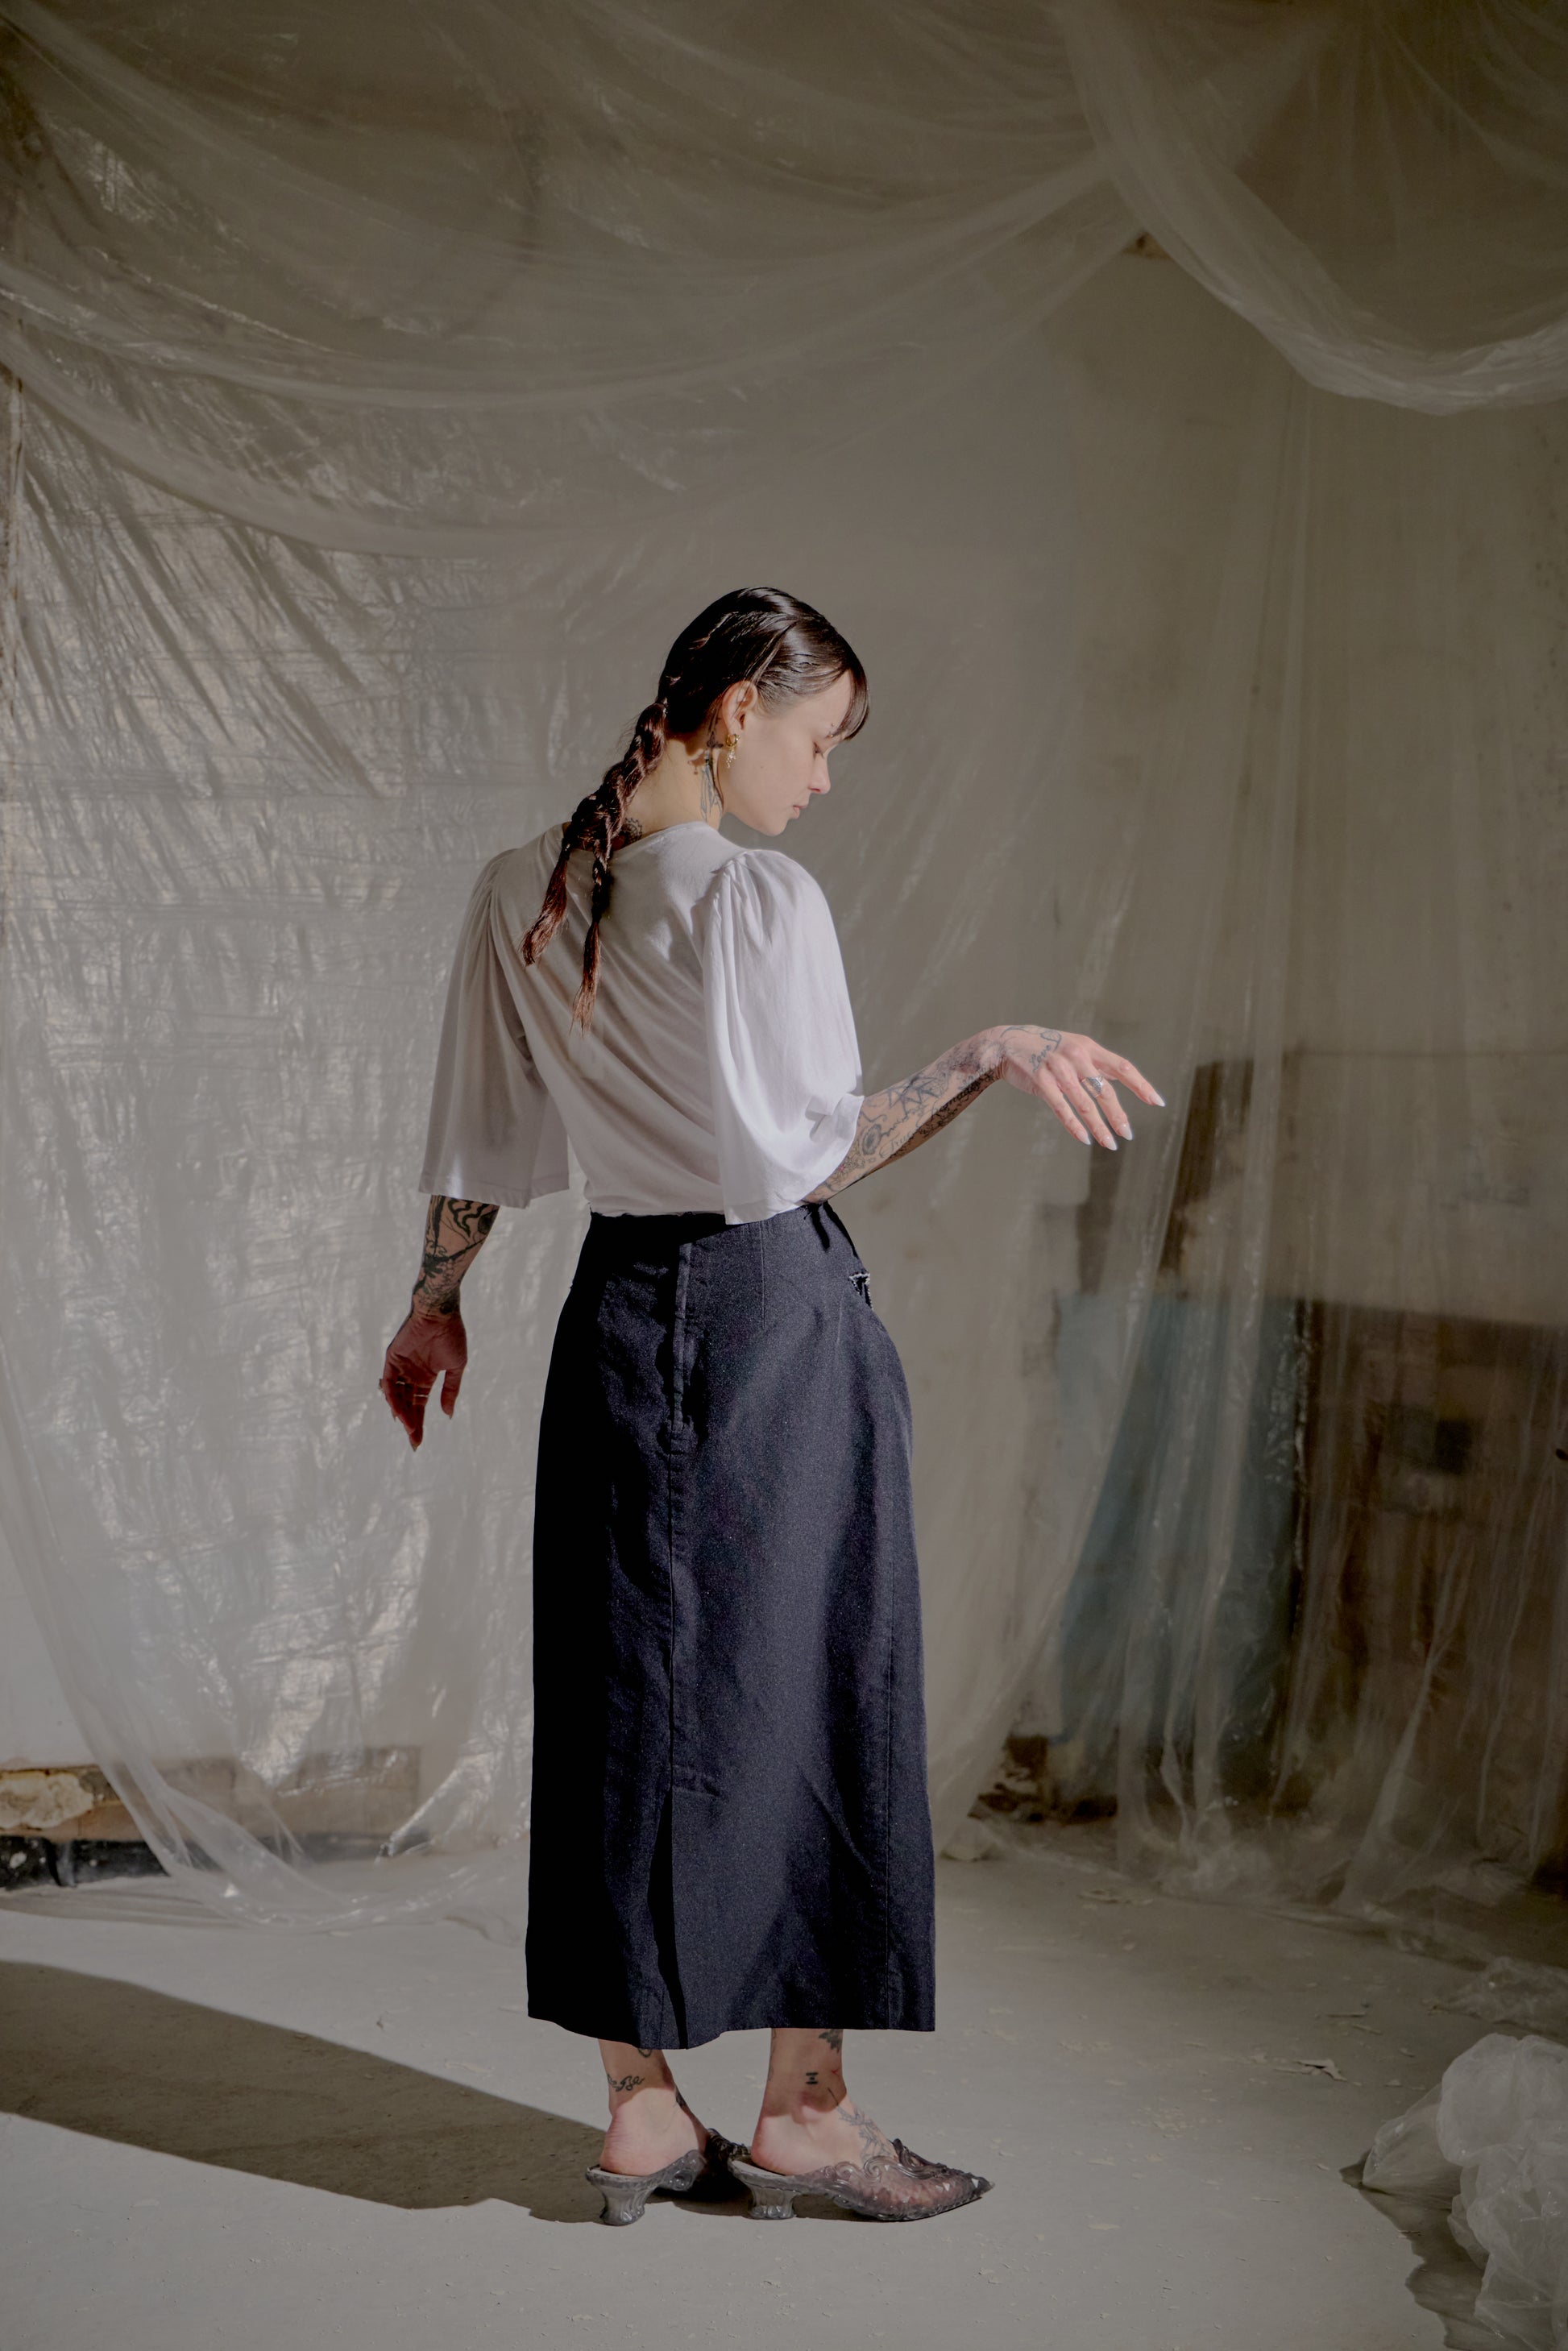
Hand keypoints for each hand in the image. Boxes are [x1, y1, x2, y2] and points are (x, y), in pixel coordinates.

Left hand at [380, 1306, 467, 1449]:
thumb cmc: (451, 1336)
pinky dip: (393, 1400)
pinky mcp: (392, 1361)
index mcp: (426, 1377)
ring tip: (410, 1431)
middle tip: (414, 1442)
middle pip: (407, 1405)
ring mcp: (401, 1368)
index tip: (419, 1441)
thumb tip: (447, 1414)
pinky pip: (390, 1385)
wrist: (441, 1314)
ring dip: (403, 1415)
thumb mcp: (456, 1367)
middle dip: (410, 1424)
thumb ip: (450, 1390)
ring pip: (398, 1398)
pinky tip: (400, 1414)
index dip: (419, 1423)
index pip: (419, 1405)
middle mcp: (412, 1375)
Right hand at [992, 1025, 1163, 1148]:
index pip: (1123, 1068)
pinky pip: (1062, 1108)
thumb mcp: (1074, 1049)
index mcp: (1089, 1048)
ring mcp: (1059, 1068)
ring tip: (1110, 1144)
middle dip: (1118, 1116)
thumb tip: (1120, 1079)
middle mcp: (1077, 1056)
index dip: (1141, 1086)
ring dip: (1099, 1127)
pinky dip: (1074, 1125)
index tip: (1157, 1103)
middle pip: (1105, 1091)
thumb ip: (1095, 1064)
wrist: (1006, 1043)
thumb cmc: (1044, 1050)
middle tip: (1128, 1135)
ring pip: (1085, 1103)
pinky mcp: (1041, 1080)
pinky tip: (1085, 1138)